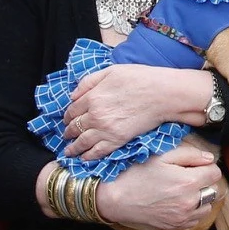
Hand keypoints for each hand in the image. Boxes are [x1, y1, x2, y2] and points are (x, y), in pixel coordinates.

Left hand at [64, 65, 210, 160]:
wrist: (162, 94)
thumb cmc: (140, 78)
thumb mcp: (111, 71)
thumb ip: (89, 81)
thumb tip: (73, 94)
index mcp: (92, 97)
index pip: (72, 110)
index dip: (67, 116)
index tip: (66, 119)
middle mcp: (95, 115)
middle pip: (75, 127)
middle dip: (68, 132)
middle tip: (66, 135)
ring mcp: (105, 130)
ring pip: (82, 142)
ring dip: (73, 148)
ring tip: (69, 152)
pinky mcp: (117, 140)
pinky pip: (97, 152)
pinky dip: (88, 156)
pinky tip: (84, 158)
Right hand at [95, 141, 223, 229]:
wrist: (116, 198)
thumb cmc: (136, 174)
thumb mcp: (162, 156)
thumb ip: (190, 154)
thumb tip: (209, 158)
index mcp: (188, 182)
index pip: (215, 173)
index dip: (205, 166)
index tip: (194, 166)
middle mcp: (189, 202)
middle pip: (213, 189)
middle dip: (204, 181)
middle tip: (186, 177)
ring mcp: (183, 217)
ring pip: (207, 206)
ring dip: (200, 197)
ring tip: (182, 190)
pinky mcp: (176, 226)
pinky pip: (196, 218)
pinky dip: (192, 210)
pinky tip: (177, 202)